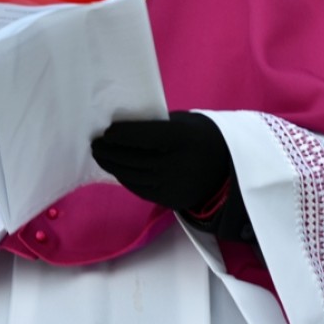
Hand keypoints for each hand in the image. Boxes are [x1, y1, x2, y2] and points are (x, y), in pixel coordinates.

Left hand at [90, 111, 230, 210]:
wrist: (228, 169)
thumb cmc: (200, 137)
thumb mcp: (184, 123)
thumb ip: (156, 125)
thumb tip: (123, 127)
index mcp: (182, 138)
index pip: (144, 136)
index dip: (122, 135)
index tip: (107, 131)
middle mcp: (177, 164)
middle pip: (134, 158)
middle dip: (111, 151)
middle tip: (95, 144)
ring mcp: (173, 185)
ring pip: (134, 176)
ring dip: (113, 166)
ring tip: (101, 156)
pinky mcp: (171, 200)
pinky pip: (140, 189)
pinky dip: (125, 178)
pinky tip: (117, 169)